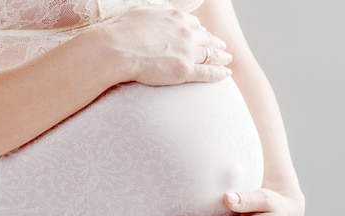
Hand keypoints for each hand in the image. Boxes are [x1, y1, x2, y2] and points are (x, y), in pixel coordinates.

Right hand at [101, 4, 232, 85]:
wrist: (117, 50)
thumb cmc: (122, 31)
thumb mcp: (141, 12)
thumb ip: (156, 13)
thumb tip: (161, 13)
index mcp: (176, 18)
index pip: (194, 24)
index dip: (201, 31)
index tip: (204, 35)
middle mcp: (186, 33)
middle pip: (206, 38)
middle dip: (215, 43)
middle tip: (221, 47)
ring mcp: (187, 52)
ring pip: (211, 54)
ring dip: (221, 57)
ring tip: (227, 60)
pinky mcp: (185, 70)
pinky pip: (208, 72)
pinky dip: (220, 73)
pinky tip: (227, 74)